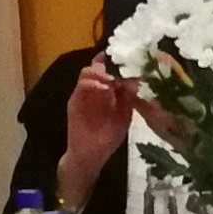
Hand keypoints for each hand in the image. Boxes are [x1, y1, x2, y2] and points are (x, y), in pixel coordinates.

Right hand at [61, 60, 133, 206]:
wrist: (89, 156)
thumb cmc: (108, 137)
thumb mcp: (124, 116)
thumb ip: (129, 98)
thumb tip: (138, 79)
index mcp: (110, 90)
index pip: (115, 69)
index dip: (123, 63)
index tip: (133, 57)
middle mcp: (97, 88)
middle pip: (101, 65)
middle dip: (111, 62)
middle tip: (122, 60)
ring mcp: (84, 93)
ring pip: (89, 71)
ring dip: (101, 71)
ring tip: (113, 76)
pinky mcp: (74, 100)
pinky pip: (81, 86)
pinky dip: (92, 83)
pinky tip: (103, 87)